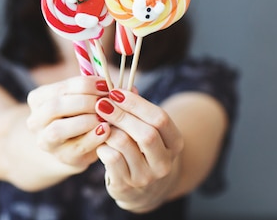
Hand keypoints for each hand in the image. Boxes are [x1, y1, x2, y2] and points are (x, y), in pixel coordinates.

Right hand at [26, 76, 110, 169]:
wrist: (70, 144)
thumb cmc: (77, 113)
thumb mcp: (78, 97)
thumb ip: (90, 88)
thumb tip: (115, 82)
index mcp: (38, 99)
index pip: (60, 88)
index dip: (84, 85)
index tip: (105, 84)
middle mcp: (35, 120)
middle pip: (55, 107)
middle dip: (84, 102)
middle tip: (106, 101)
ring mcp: (46, 141)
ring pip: (58, 130)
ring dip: (85, 120)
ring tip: (105, 116)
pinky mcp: (62, 157)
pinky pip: (77, 147)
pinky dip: (94, 137)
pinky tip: (107, 130)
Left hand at [95, 89, 183, 212]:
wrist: (143, 190)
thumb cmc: (143, 150)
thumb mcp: (148, 130)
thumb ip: (138, 110)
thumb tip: (122, 87)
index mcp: (175, 143)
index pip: (160, 119)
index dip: (136, 103)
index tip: (115, 92)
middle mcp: (164, 163)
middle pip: (145, 133)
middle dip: (120, 114)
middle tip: (101, 103)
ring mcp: (146, 177)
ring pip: (124, 144)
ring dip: (109, 129)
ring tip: (101, 122)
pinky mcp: (125, 186)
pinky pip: (110, 158)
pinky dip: (102, 145)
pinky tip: (101, 141)